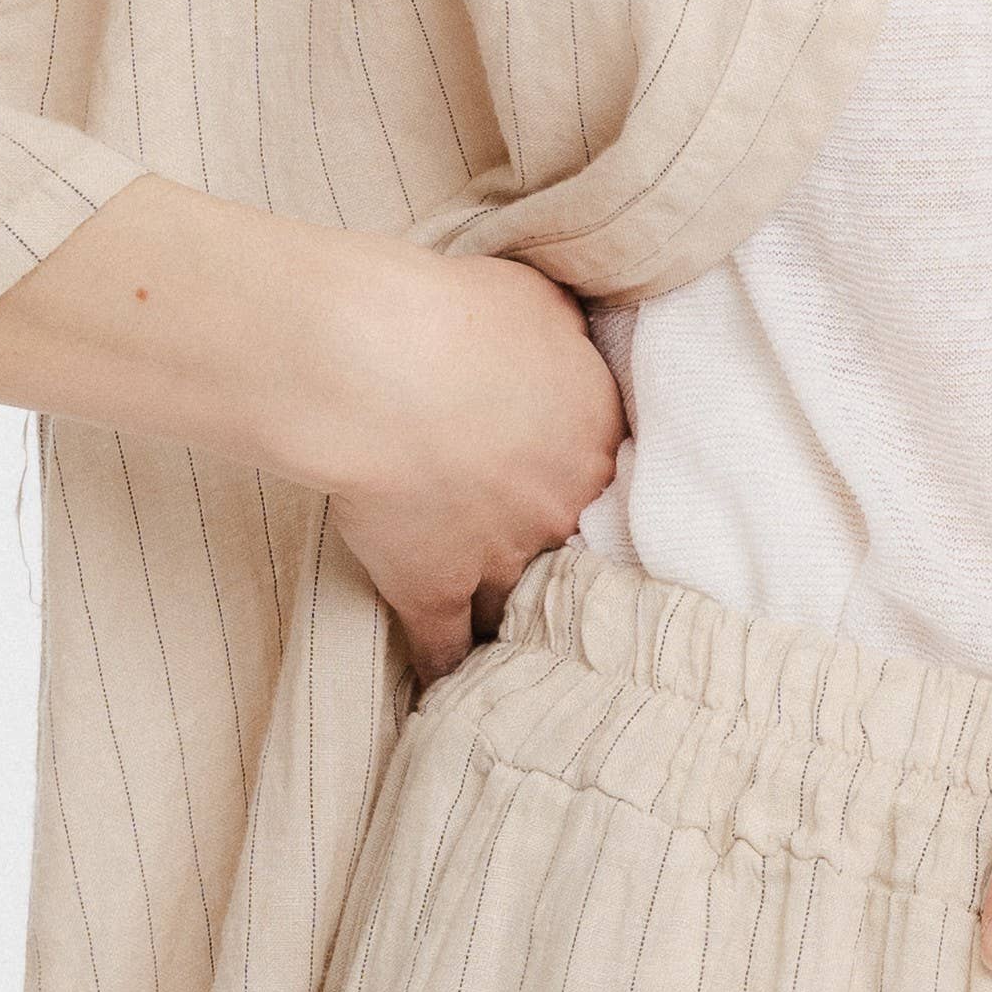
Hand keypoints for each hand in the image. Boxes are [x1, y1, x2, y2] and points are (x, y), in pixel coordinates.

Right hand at [301, 232, 626, 680]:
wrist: (378, 366)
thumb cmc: (456, 314)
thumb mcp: (536, 297)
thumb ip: (564, 330)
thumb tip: (573, 334)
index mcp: (595, 436)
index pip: (613, 475)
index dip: (589, 482)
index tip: (577, 490)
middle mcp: (561, 508)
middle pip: (577, 546)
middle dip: (562, 553)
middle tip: (554, 567)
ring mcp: (499, 556)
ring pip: (521, 603)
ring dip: (516, 617)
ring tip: (518, 641)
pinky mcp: (433, 588)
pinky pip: (445, 648)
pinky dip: (445, 672)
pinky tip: (449, 694)